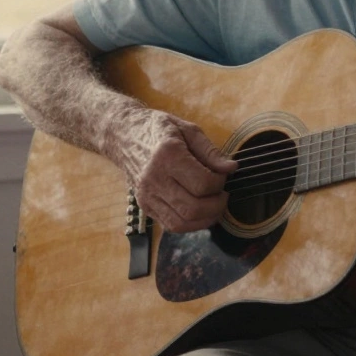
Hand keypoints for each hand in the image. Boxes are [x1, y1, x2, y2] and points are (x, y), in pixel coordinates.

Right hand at [116, 110, 238, 232]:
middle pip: (193, 208)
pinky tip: (199, 211)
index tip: (223, 175)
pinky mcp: (144, 206)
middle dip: (217, 205)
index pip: (202, 183)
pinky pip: (171, 226)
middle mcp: (154, 178)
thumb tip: (231, 168)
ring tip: (214, 205)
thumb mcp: (188, 130)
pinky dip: (190, 224)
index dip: (220, 183)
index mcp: (167, 154)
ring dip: (205, 219)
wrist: (124, 136)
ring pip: (182, 222)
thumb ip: (210, 151)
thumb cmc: (159, 130)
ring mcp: (147, 195)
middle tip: (223, 194)